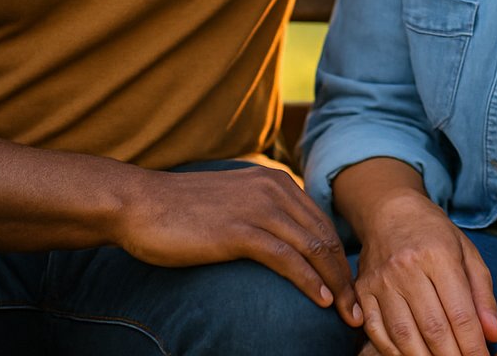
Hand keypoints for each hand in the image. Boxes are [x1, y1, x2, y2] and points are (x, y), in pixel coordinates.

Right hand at [117, 164, 359, 325]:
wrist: (139, 204)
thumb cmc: (182, 211)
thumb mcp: (234, 203)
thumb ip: (263, 214)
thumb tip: (288, 245)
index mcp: (275, 182)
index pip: (322, 223)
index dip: (340, 259)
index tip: (350, 290)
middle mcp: (273, 189)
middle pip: (325, 237)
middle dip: (345, 277)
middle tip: (358, 310)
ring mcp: (257, 208)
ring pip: (313, 248)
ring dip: (335, 285)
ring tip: (347, 314)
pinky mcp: (239, 230)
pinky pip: (286, 258)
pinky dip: (308, 281)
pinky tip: (319, 301)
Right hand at [356, 191, 496, 355]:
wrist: (389, 212)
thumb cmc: (434, 234)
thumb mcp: (467, 254)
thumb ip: (483, 295)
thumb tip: (492, 334)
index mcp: (438, 256)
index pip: (460, 313)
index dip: (473, 345)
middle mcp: (407, 268)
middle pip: (433, 329)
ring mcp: (381, 281)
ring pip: (404, 335)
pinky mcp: (362, 290)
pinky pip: (376, 331)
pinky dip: (393, 352)